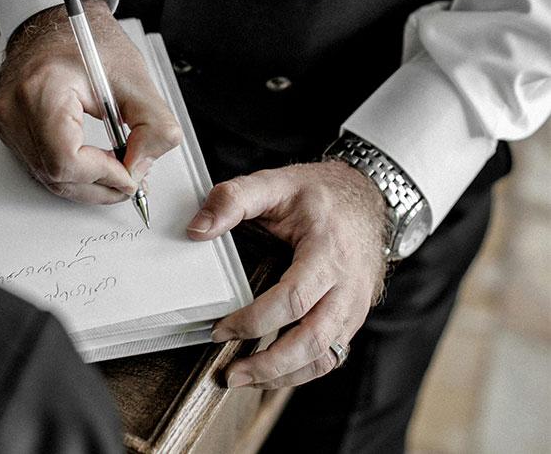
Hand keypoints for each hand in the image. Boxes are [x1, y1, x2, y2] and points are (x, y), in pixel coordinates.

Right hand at [0, 0, 181, 202]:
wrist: (57, 24)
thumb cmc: (90, 43)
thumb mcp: (136, 79)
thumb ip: (153, 127)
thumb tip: (141, 167)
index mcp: (43, 88)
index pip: (66, 159)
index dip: (104, 175)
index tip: (130, 174)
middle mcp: (15, 108)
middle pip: (57, 176)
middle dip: (101, 186)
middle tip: (132, 180)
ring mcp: (7, 121)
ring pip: (49, 178)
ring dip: (89, 185)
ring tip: (120, 172)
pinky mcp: (10, 130)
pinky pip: (42, 168)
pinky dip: (74, 175)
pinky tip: (98, 166)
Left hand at [186, 160, 388, 387]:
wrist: (366, 197)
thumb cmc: (319, 194)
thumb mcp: (276, 183)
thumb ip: (233, 199)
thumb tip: (196, 230)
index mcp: (328, 251)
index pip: (294, 298)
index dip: (255, 320)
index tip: (220, 330)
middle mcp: (347, 285)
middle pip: (313, 340)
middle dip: (269, 364)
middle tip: (230, 374)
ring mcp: (354, 305)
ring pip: (325, 357)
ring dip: (284, 376)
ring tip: (245, 379)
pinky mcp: (351, 317)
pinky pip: (330, 355)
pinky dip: (300, 371)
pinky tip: (270, 371)